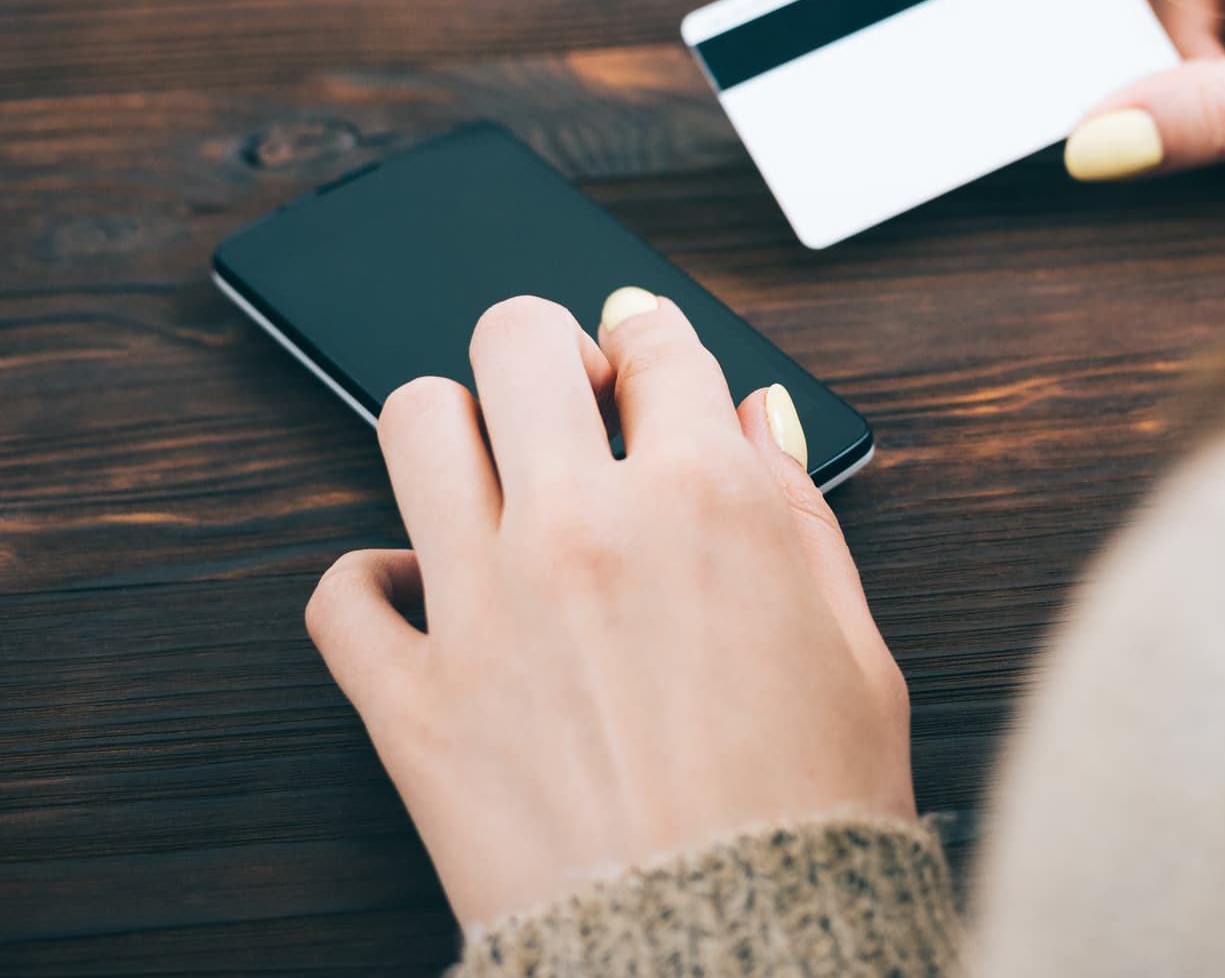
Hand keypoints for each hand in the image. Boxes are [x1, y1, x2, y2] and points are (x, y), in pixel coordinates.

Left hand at [304, 289, 913, 924]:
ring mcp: (487, 610)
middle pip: (517, 343)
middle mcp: (586, 529)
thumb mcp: (855, 648)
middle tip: (562, 391)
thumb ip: (798, 513)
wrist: (726, 954)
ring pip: (414, 425)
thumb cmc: (811, 814)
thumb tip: (754, 418)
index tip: (641, 349)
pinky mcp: (414, 702)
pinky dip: (373, 582)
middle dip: (543, 348)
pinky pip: (342, 592)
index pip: (658, 344)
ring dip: (455, 429)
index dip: (652, 335)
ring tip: (488, 473)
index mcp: (707, 503)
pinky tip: (423, 594)